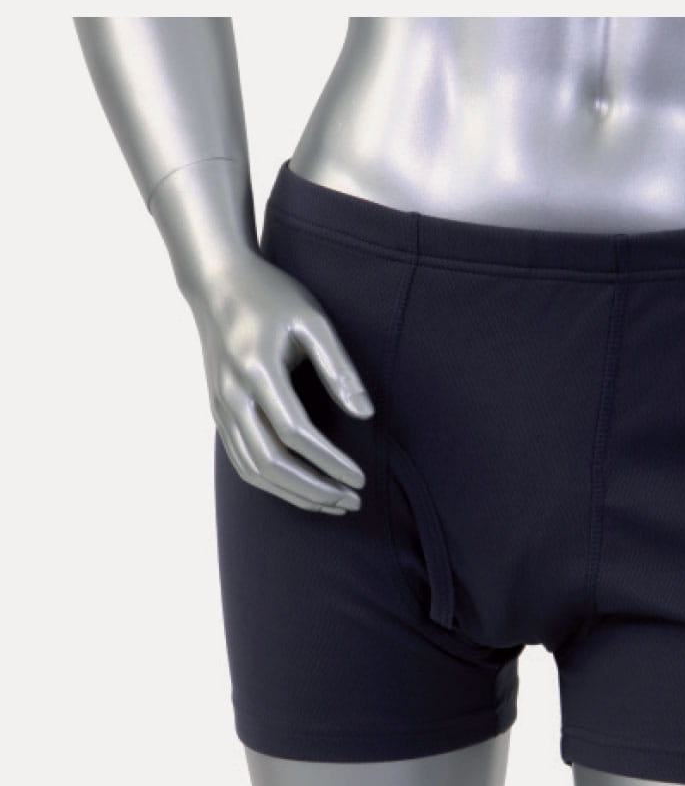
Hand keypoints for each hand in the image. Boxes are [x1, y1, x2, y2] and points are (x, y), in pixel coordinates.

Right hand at [184, 252, 374, 514]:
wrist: (217, 281)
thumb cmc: (273, 296)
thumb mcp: (314, 320)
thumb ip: (339, 368)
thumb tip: (365, 415)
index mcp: (257, 369)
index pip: (296, 433)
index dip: (329, 462)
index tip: (361, 478)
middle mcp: (233, 394)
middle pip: (272, 462)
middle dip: (315, 489)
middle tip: (352, 502)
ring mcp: (221, 406)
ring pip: (254, 469)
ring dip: (294, 493)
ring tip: (333, 504)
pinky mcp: (219, 411)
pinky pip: (241, 460)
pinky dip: (272, 483)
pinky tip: (301, 489)